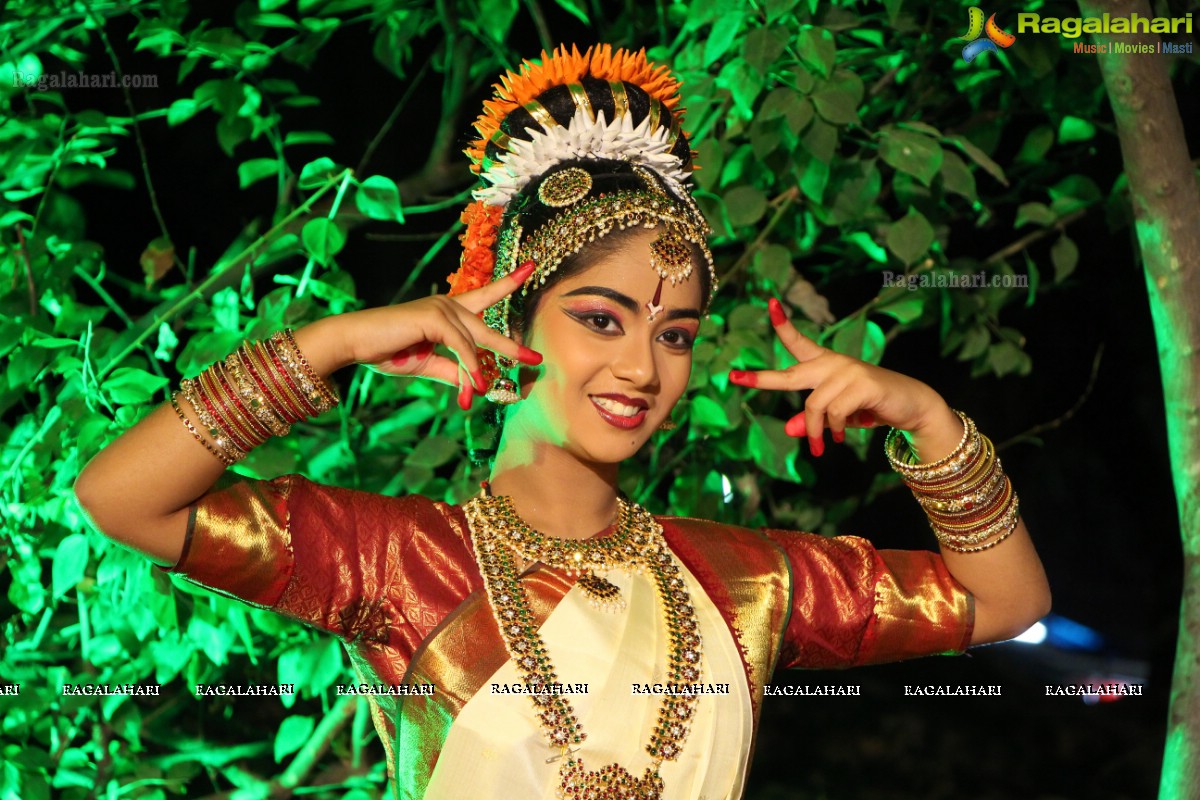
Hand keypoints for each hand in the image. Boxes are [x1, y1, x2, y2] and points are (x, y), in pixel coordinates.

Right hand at [341, 260, 542, 409]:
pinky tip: (473, 384)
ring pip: (474, 342)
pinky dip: (468, 365)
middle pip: (487, 326)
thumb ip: (453, 372)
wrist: (355, 344)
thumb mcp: (427, 365)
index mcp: (448, 313)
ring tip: (485, 393)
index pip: (484, 297)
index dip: (507, 284)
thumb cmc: (387, 351)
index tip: (530, 268)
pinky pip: (460, 345)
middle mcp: (447, 305)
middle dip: (512, 345)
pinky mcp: (434, 316)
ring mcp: (441, 308)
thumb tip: (476, 386)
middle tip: (536, 359)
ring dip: (478, 372)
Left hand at [728, 298, 951, 455]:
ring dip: (815, 432)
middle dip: (762, 378)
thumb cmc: (869, 407)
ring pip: (814, 406)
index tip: (770, 303)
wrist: (910, 406)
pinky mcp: (862, 384)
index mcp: (825, 364)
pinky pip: (834, 412)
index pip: (800, 342)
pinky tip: (839, 436)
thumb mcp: (836, 415)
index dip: (783, 324)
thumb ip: (812, 420)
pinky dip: (833, 429)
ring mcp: (847, 372)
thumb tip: (789, 429)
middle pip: (791, 374)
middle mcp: (833, 363)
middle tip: (734, 378)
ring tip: (820, 446)